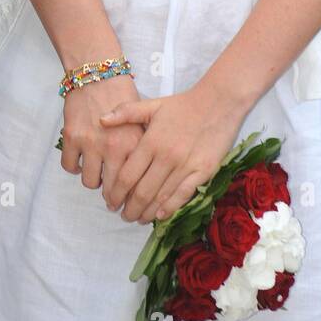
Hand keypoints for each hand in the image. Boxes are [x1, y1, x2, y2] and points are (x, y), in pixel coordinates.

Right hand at [60, 75, 144, 191]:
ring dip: (93, 179)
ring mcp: (89, 143)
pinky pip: (69, 166)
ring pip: (89, 181)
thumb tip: (146, 175)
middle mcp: (111, 147)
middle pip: (111, 189)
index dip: (131, 198)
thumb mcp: (140, 119)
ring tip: (97, 172)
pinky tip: (80, 159)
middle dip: (113, 198)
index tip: (130, 203)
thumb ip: (141, 146)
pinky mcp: (70, 137)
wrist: (96, 71)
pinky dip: (74, 166)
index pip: (134, 184)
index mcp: (132, 144)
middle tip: (112, 199)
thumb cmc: (121, 93)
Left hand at [98, 81, 246, 222]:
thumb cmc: (183, 105)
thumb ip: (126, 112)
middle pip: (142, 192)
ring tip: (138, 218)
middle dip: (129, 208)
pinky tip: (161, 215)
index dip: (116, 193)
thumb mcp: (153, 105)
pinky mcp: (203, 172)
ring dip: (147, 212)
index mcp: (151, 142)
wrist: (218, 102)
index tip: (110, 202)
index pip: (127, 175)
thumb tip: (101, 120)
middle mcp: (166, 156)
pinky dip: (170, 208)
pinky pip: (183, 195)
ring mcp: (185, 166)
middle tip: (123, 215)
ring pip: (161, 197)